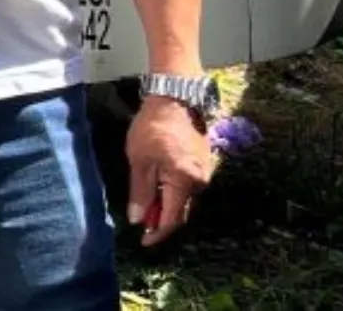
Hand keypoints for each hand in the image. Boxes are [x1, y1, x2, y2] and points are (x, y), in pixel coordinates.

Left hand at [125, 96, 213, 245]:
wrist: (174, 99)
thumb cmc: (152, 129)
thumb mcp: (139, 161)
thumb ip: (140, 193)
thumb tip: (137, 219)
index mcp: (185, 182)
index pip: (173, 219)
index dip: (158, 233)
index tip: (144, 242)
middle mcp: (200, 181)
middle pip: (182, 211)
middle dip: (161, 220)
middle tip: (141, 223)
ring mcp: (205, 172)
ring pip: (185, 199)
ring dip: (167, 205)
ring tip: (147, 204)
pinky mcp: (204, 163)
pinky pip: (188, 186)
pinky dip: (173, 192)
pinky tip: (159, 188)